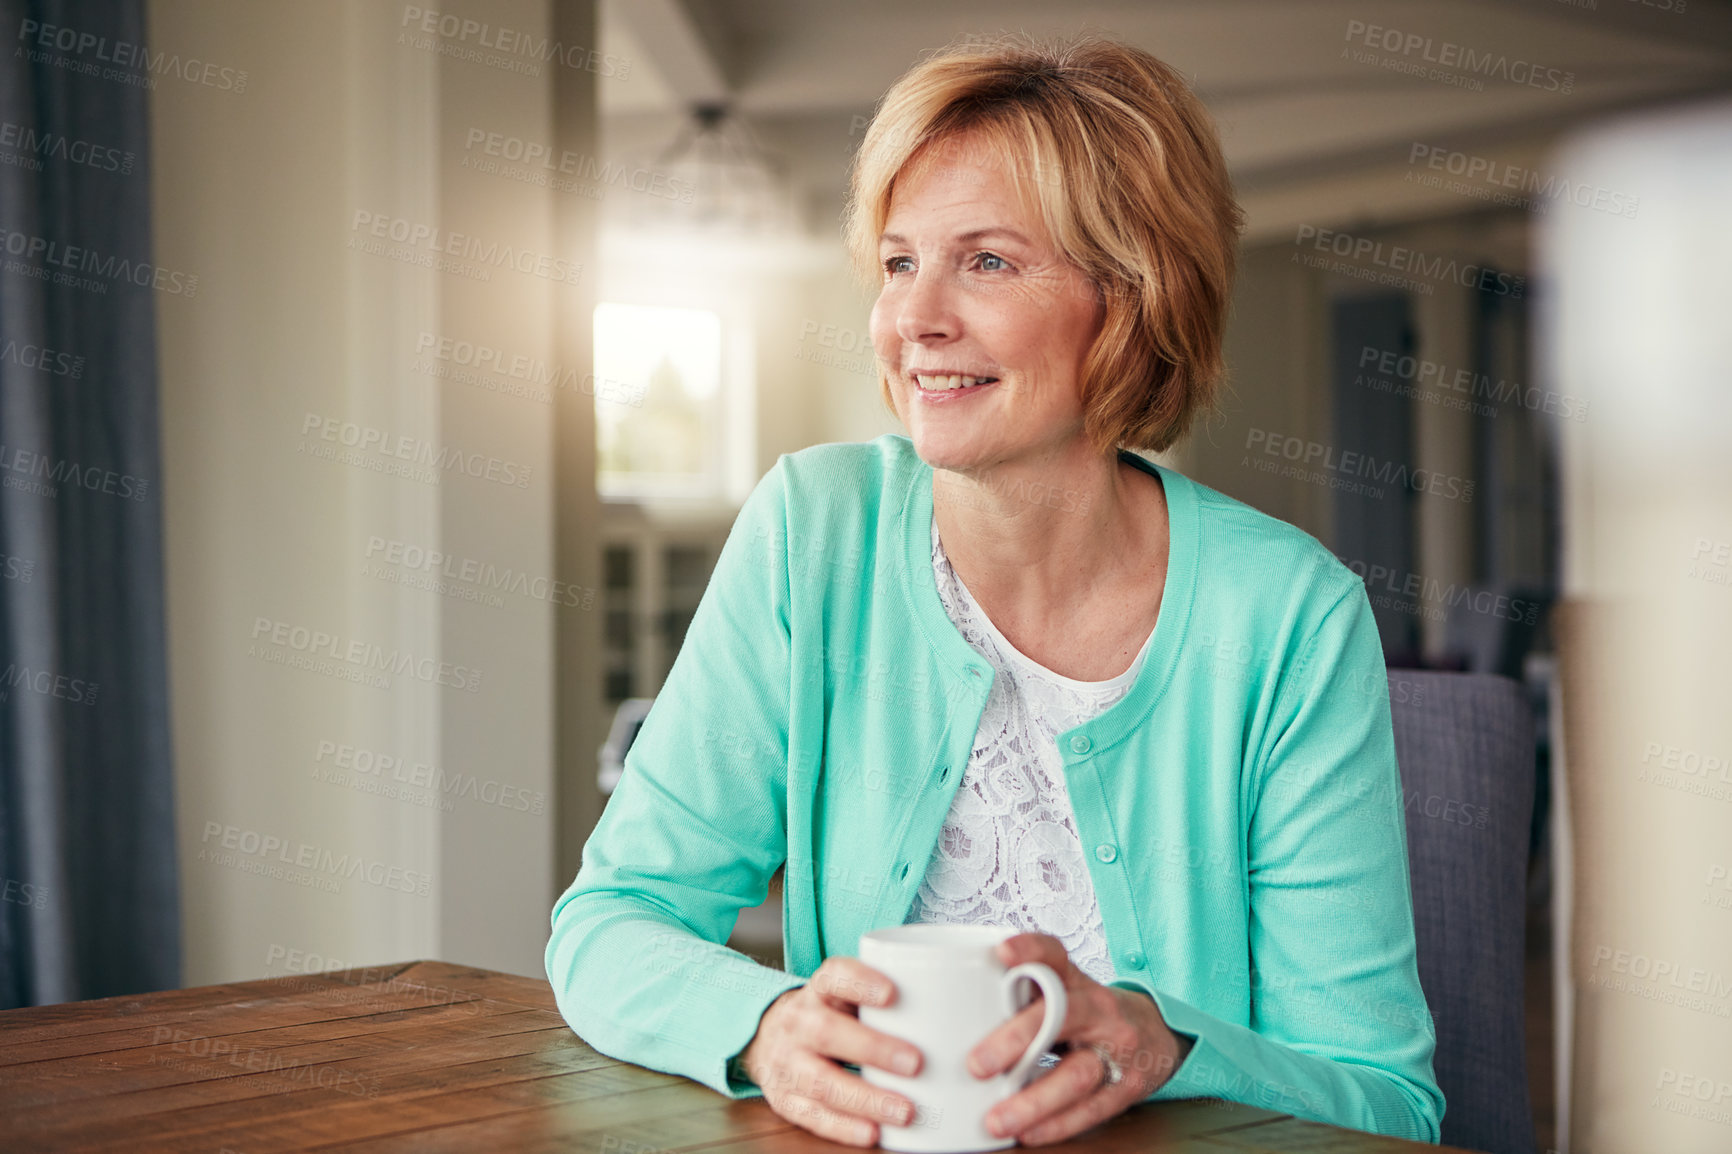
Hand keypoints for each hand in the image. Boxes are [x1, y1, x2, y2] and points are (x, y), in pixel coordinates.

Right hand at [735, 957, 923, 1146]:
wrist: (768, 1038)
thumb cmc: (830, 1016)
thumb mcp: (846, 996)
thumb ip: (886, 1002)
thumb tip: (957, 1013)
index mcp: (818, 990)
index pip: (834, 976)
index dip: (860, 982)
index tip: (892, 994)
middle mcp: (797, 1022)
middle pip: (827, 1032)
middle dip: (872, 1049)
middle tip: (915, 1063)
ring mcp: (786, 1062)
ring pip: (821, 1082)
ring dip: (865, 1099)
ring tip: (906, 1111)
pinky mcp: (784, 1099)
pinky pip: (812, 1116)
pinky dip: (843, 1127)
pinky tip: (873, 1132)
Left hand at [969, 933, 1190, 1144]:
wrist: (1156, 1035)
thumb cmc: (1088, 1015)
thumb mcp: (1060, 993)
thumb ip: (1019, 997)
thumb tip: (952, 1016)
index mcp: (1075, 980)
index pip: (1054, 954)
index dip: (1029, 949)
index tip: (1001, 952)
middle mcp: (1099, 1008)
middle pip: (1063, 1016)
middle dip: (1017, 1040)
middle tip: (975, 1065)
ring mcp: (1116, 1048)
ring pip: (1077, 1074)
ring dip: (1034, 1100)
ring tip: (997, 1118)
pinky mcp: (1127, 1086)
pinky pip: (1092, 1109)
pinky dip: (1057, 1124)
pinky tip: (1029, 1133)